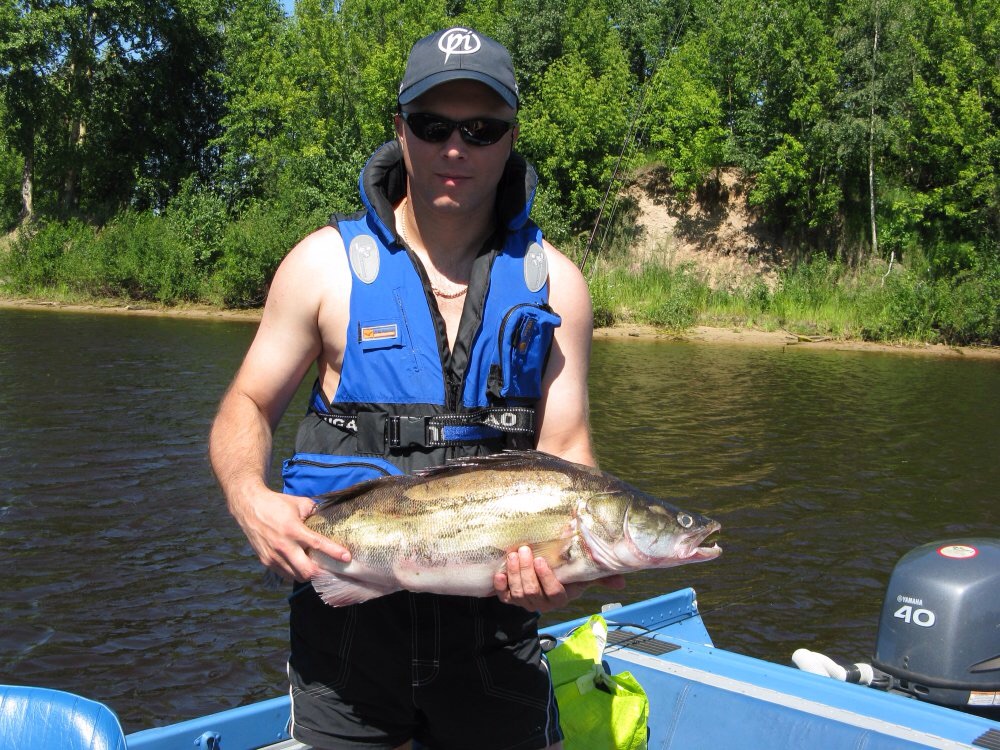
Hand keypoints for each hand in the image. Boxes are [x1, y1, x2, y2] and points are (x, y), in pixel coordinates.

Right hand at [229, 488, 351, 582]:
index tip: (347, 558)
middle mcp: (283, 546)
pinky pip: (285, 574)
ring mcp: (273, 556)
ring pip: (296, 576)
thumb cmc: (276, 503)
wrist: (249, 507)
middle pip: (307, 571)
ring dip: (308, 574)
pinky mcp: (265, 561)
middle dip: (321, 573)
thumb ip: (315, 512)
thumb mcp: (299, 503)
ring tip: (315, 566)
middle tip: (330, 569)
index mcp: (293, 529)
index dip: (334, 553)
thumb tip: (328, 519)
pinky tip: (299, 564)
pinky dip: (295, 573)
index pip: (318, 544)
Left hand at [493, 546, 625, 612]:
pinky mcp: (511, 599)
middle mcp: (542, 604)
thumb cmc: (566, 574)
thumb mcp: (583, 575)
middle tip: (525, 551)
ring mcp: (525, 602)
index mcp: (560, 598)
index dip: (546, 579)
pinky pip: (504, 597)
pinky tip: (500, 573)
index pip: (554, 593)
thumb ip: (600, 577)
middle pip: (533, 592)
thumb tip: (622, 583)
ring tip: (514, 555)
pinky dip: (500, 586)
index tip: (542, 560)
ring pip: (518, 593)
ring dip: (514, 574)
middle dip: (527, 572)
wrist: (543, 578)